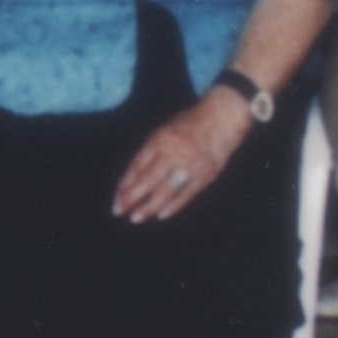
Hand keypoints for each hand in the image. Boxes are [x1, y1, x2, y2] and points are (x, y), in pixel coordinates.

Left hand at [111, 90, 255, 226]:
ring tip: (136, 218)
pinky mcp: (205, 175)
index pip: (137, 165)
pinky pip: (186, 195)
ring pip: (166, 190)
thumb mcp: (162, 132)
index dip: (125, 183)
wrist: (221, 119)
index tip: (117, 197)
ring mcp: (190, 164)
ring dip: (149, 206)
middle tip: (118, 211)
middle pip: (148, 179)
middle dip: (132, 197)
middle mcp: (174, 152)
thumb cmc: (186, 127)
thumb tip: (128, 180)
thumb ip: (147, 153)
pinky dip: (173, 206)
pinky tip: (160, 215)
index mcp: (160, 139)